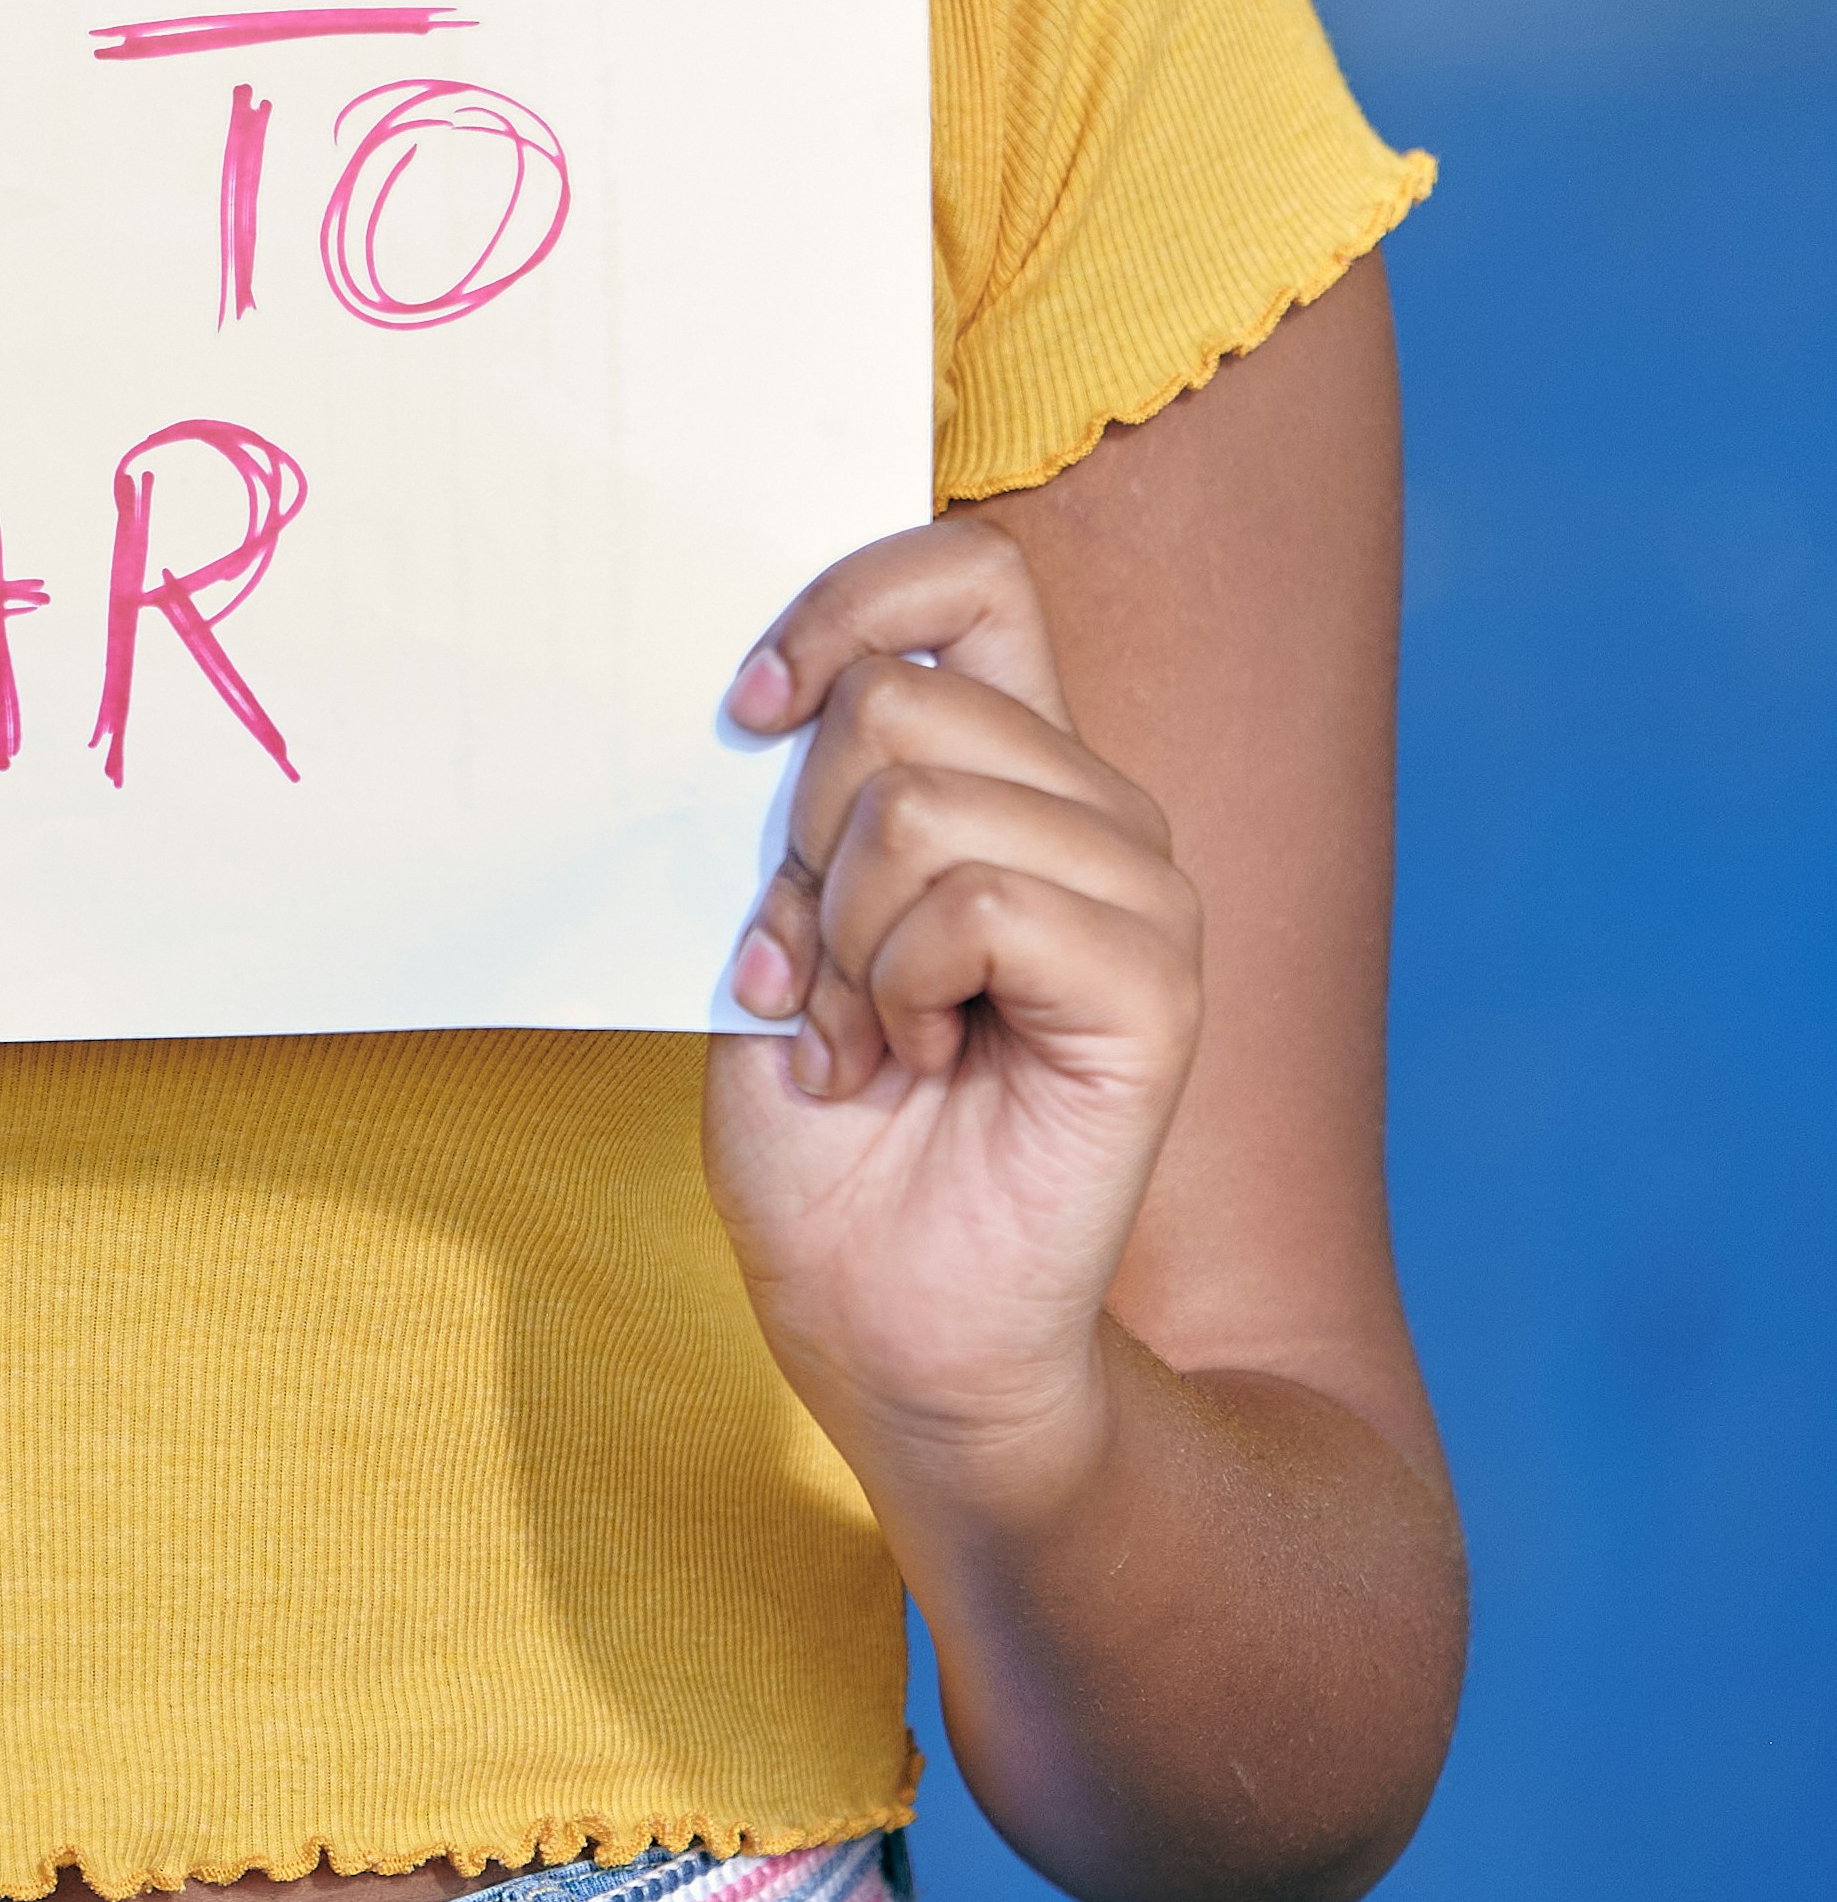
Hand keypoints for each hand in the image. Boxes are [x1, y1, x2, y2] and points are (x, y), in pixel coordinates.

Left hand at [698, 521, 1201, 1517]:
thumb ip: (794, 808)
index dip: (843, 603)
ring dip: (843, 941)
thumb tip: (771, 692)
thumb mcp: (772, 935)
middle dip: (802, 848)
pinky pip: (979, 903)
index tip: (743, 709)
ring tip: (867, 1041)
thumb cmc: (828, 1143)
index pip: (968, 576)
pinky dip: (899, 991)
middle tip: (815, 983)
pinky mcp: (1158, 983)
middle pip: (897, 695)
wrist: (888, 1325)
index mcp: (1008, 773)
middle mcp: (1090, 809)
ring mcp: (1139, 891)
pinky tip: (918, 1067)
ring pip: (919, 799)